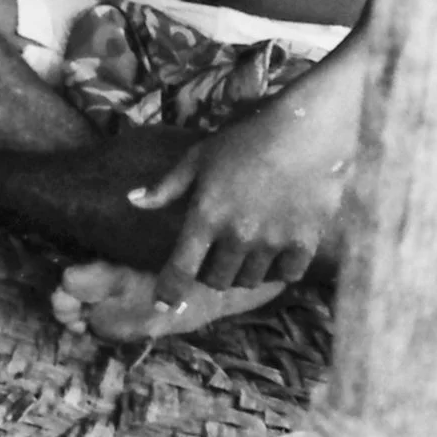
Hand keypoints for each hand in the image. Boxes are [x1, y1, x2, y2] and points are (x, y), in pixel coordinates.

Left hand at [130, 93, 352, 300]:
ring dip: (241, 272)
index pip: (181, 268)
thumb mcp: (197, 158)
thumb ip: (166, 186)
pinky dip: (277, 269)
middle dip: (210, 274)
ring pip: (249, 280)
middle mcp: (236, 237)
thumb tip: (133, 201)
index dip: (169, 289)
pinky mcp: (303, 244)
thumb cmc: (243, 142)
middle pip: (216, 280)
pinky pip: (285, 274)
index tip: (164, 301)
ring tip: (243, 253)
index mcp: (205, 216)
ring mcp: (272, 243)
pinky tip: (274, 253)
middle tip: (213, 259)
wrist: (303, 135)